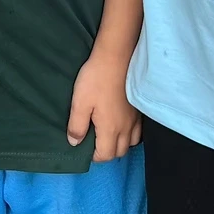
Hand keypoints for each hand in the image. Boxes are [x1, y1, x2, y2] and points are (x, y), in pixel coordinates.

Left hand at [67, 46, 140, 161]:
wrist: (117, 57)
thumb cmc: (96, 80)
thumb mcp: (80, 103)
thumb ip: (77, 126)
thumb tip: (75, 143)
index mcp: (111, 129)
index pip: (105, 155)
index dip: (94, 156)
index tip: (85, 147)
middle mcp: (126, 128)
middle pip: (119, 152)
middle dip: (107, 152)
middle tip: (95, 141)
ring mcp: (135, 118)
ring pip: (131, 142)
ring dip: (119, 143)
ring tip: (108, 134)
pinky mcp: (139, 108)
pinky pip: (138, 130)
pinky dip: (129, 133)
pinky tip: (120, 123)